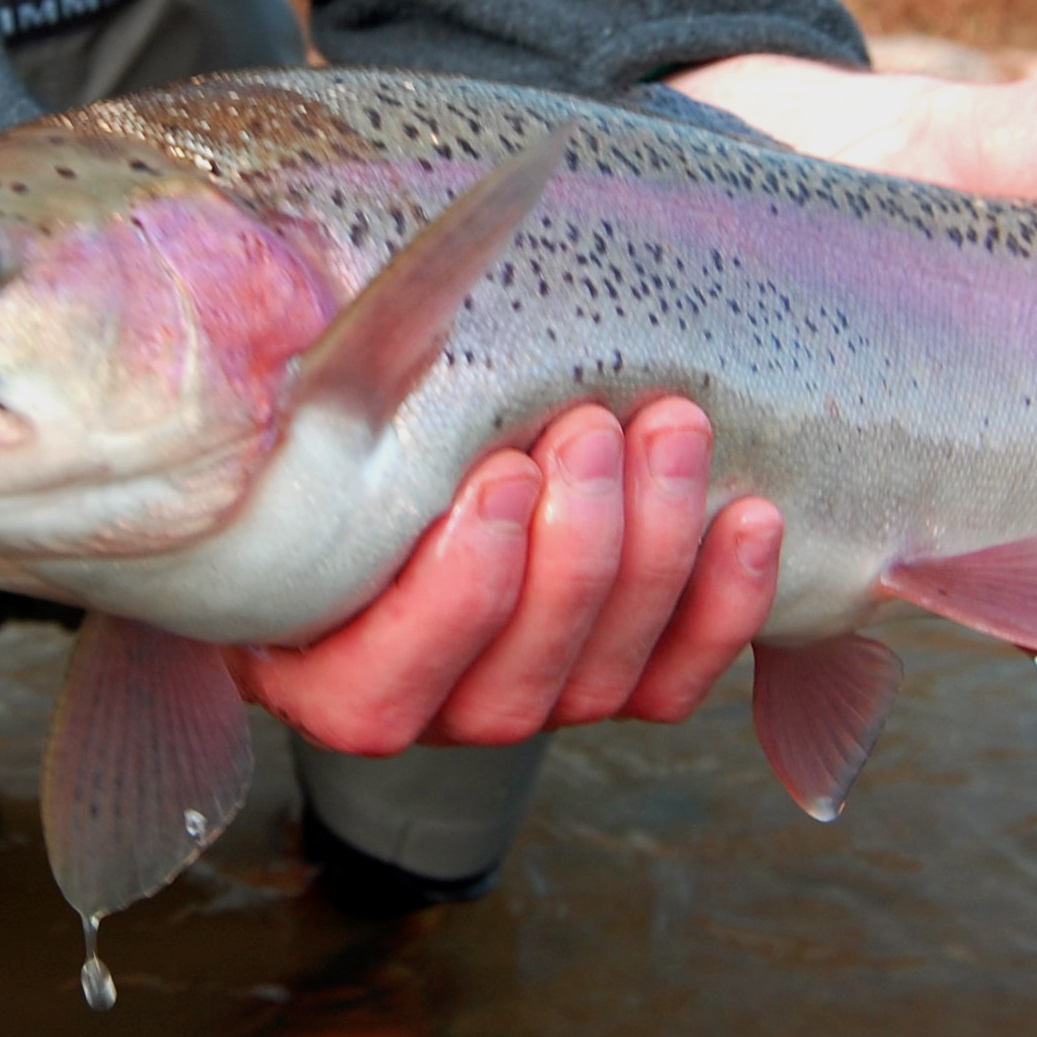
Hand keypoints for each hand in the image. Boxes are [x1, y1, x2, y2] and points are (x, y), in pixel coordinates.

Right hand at [226, 397, 777, 754]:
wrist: (387, 456)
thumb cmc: (320, 444)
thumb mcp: (285, 431)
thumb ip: (304, 404)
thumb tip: (319, 326)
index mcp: (319, 673)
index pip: (382, 688)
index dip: (456, 596)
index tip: (498, 477)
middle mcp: (431, 710)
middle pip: (517, 685)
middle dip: (575, 550)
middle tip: (589, 430)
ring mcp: (529, 701)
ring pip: (606, 674)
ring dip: (654, 549)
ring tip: (670, 429)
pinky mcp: (613, 683)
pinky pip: (680, 677)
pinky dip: (726, 604)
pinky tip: (751, 517)